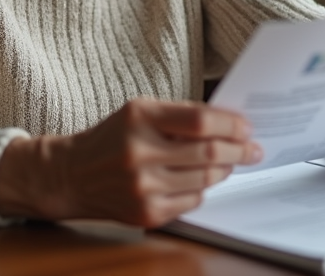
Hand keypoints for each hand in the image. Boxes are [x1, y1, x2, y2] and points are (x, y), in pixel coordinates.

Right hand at [0, 97, 260, 226]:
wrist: (71, 175)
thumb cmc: (111, 138)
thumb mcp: (138, 112)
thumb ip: (179, 115)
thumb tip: (228, 124)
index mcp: (139, 118)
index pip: (200, 121)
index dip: (230, 124)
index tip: (246, 126)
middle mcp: (139, 152)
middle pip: (208, 153)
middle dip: (239, 151)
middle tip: (253, 149)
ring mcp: (143, 187)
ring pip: (205, 179)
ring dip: (224, 170)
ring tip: (230, 163)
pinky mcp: (146, 213)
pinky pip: (192, 201)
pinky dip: (201, 189)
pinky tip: (199, 180)